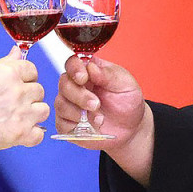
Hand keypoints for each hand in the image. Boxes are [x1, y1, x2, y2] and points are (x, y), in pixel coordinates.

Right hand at [0, 50, 48, 151]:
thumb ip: (2, 64)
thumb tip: (16, 52)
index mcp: (8, 73)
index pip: (32, 70)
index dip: (24, 77)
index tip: (17, 84)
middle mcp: (18, 92)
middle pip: (39, 90)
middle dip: (27, 95)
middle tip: (12, 103)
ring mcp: (20, 114)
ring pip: (43, 110)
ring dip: (33, 113)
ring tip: (17, 117)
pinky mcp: (18, 134)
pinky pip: (39, 135)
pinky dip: (31, 135)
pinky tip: (19, 132)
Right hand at [55, 55, 154, 184]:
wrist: (131, 127)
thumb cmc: (127, 101)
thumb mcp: (124, 83)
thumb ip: (107, 74)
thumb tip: (90, 66)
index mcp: (88, 71)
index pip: (72, 63)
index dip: (74, 69)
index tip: (83, 78)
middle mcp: (76, 86)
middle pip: (64, 84)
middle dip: (79, 95)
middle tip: (96, 104)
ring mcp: (70, 105)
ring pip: (61, 104)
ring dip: (79, 112)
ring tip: (99, 118)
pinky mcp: (68, 124)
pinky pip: (62, 123)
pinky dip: (76, 126)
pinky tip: (90, 126)